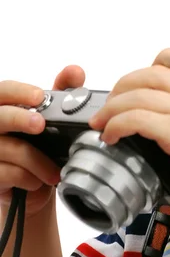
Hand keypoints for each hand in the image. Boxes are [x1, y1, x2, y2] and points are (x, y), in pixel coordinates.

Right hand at [0, 65, 85, 217]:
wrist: (30, 185)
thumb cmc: (38, 144)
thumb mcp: (51, 115)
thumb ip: (62, 91)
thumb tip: (75, 71)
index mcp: (5, 107)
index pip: (3, 90)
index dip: (19, 91)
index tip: (39, 96)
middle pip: (0, 116)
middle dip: (20, 119)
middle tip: (40, 124)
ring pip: (11, 149)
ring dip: (38, 161)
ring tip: (54, 170)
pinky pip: (8, 173)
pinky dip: (29, 178)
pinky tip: (37, 180)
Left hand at [89, 49, 169, 207]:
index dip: (158, 59)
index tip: (145, 76)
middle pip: (149, 73)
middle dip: (122, 85)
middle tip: (109, 104)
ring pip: (137, 95)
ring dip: (111, 108)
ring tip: (101, 123)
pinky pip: (136, 119)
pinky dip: (116, 125)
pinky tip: (111, 136)